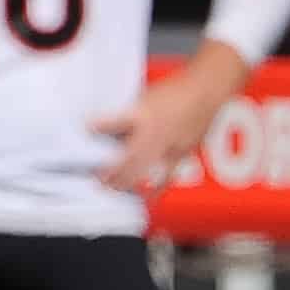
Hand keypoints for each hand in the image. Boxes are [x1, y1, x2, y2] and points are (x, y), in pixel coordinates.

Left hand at [91, 63, 235, 194]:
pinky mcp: (182, 155)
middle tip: (96, 178)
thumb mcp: (144, 97)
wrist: (205, 92)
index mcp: (142, 113)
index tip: (84, 131)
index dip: (97, 126)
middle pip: (127, 157)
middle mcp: (154, 132)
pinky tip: (148, 197)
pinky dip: (157, 188)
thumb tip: (107, 126)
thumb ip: (129, 114)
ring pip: (143, 170)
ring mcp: (169, 146)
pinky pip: (167, 176)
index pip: (114, 122)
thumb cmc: (174, 92)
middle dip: (110, 170)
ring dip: (126, 181)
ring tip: (112, 188)